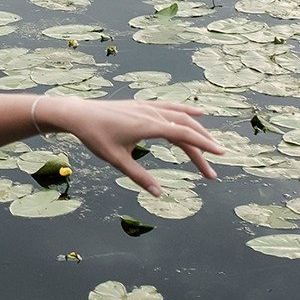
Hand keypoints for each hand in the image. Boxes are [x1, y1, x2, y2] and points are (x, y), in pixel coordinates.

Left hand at [43, 97, 222, 193]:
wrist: (79, 115)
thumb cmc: (96, 137)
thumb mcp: (116, 160)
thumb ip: (139, 177)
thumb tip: (159, 194)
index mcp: (148, 126)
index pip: (184, 135)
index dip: (204, 145)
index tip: (220, 154)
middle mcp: (152, 113)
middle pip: (186, 127)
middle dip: (203, 145)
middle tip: (215, 165)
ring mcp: (148, 107)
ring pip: (180, 115)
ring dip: (197, 128)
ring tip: (212, 142)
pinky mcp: (142, 105)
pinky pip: (170, 107)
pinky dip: (185, 111)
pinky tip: (195, 114)